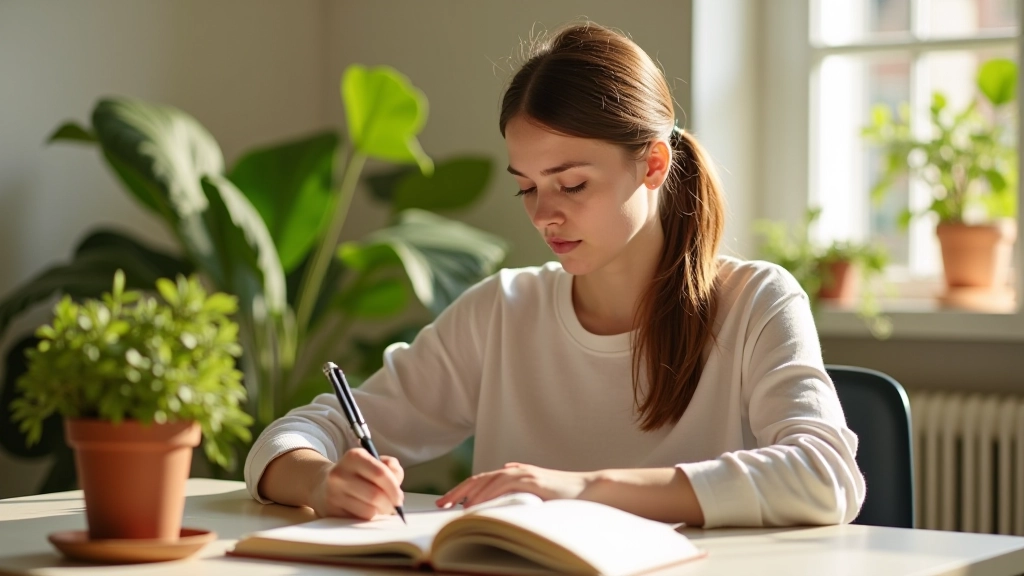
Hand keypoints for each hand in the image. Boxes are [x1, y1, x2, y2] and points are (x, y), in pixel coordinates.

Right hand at [309, 448, 404, 519]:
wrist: (322, 484)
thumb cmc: (357, 474)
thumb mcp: (373, 462)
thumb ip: (391, 467)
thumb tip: (397, 481)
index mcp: (354, 456)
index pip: (380, 473)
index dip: (394, 488)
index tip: (399, 497)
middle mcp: (340, 474)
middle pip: (375, 495)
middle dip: (390, 504)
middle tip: (394, 506)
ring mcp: (333, 494)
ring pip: (368, 511)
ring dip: (379, 512)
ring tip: (379, 507)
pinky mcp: (330, 511)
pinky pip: (358, 520)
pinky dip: (368, 518)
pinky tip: (366, 510)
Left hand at [436, 462, 595, 508]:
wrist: (588, 489)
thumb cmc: (564, 495)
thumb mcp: (536, 493)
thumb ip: (520, 487)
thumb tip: (504, 484)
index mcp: (513, 474)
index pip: (480, 481)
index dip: (461, 491)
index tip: (446, 503)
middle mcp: (514, 471)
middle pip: (477, 480)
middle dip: (456, 492)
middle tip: (440, 505)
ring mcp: (521, 474)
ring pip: (486, 481)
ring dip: (466, 495)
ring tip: (451, 507)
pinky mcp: (529, 480)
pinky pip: (501, 486)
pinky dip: (485, 495)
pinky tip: (474, 505)